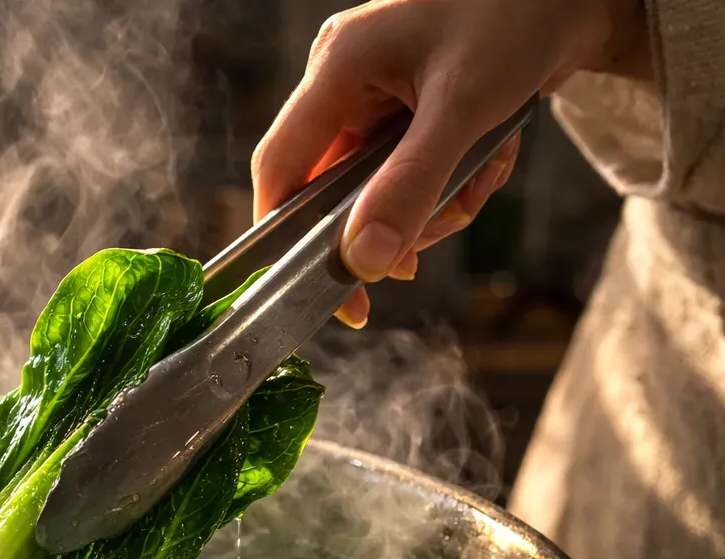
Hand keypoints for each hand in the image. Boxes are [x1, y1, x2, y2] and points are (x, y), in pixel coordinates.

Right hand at [252, 0, 650, 326]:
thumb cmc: (518, 18)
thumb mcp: (464, 108)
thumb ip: (410, 187)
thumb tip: (362, 261)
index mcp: (336, 68)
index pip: (281, 170)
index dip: (291, 238)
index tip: (331, 289)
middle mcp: (343, 81)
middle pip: (335, 187)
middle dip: (392, 218)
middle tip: (437, 233)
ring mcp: (374, 95)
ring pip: (378, 187)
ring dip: (433, 203)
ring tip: (482, 178)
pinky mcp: (406, 107)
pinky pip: (409, 171)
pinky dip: (450, 180)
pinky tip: (489, 160)